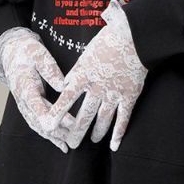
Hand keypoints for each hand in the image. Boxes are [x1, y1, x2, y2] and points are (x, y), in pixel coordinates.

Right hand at [0, 26, 70, 152]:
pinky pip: (37, 125)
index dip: (54, 118)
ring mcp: (24, 106)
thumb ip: (51, 69)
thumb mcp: (39, 54)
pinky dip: (50, 136)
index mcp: (25, 87)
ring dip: (54, 136)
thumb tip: (63, 85)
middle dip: (58, 130)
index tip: (71, 123)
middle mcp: (23, 100)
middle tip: (76, 134)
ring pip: (38, 126)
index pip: (39, 106)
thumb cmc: (27, 52)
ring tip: (69, 144)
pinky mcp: (28, 109)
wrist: (11, 54)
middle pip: (39, 121)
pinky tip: (62, 144)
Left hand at [42, 0, 147, 151]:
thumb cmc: (109, 40)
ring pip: (102, 120)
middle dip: (76, 132)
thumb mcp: (86, 53)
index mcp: (83, 75)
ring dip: (96, 133)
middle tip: (71, 143)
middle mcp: (97, 88)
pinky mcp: (129, 96)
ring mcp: (114, 94)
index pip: (66, 99)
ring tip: (92, 141)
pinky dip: (118, 134)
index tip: (48, 125)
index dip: (57, 113)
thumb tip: (66, 84)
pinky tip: (114, 146)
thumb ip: (76, 71)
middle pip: (84, 115)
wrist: (135, 37)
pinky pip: (123, 120)